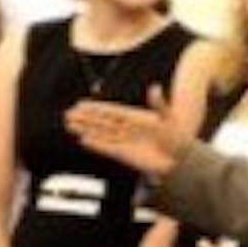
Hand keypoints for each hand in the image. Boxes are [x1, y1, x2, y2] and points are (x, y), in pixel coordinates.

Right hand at [65, 85, 190, 177]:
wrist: (179, 159)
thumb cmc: (176, 136)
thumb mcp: (168, 118)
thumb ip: (159, 104)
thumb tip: (155, 87)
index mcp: (134, 117)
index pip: (110, 111)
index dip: (95, 108)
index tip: (81, 104)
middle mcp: (126, 128)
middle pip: (101, 122)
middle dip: (85, 118)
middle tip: (68, 114)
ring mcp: (125, 141)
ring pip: (101, 134)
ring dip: (86, 129)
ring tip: (69, 125)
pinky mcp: (125, 155)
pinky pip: (107, 148)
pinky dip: (96, 144)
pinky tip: (83, 140)